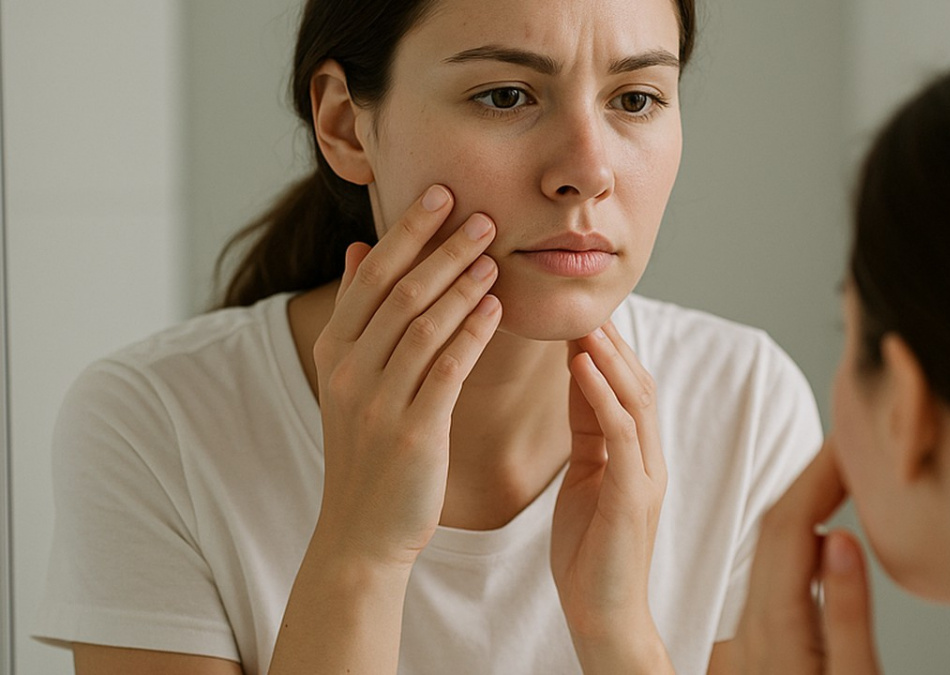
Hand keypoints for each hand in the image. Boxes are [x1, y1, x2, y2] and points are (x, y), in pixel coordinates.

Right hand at [311, 185, 501, 568]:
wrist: (361, 530)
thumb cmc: (366, 449)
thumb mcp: (348, 377)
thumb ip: (354, 313)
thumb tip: (355, 249)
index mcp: (333, 350)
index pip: (370, 274)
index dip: (406, 230)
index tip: (439, 192)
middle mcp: (349, 370)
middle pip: (398, 291)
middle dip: (441, 247)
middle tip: (481, 212)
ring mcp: (377, 401)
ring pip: (423, 324)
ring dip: (461, 283)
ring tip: (495, 252)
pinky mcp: (412, 431)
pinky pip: (447, 369)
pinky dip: (473, 333)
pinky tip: (498, 308)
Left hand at [551, 321, 672, 671]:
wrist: (602, 617)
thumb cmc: (589, 555)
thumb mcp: (584, 480)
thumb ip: (588, 434)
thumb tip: (579, 384)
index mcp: (636, 457)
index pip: (626, 389)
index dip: (605, 350)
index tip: (578, 313)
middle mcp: (650, 460)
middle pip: (639, 384)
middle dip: (612, 343)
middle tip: (584, 305)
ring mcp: (647, 476)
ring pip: (636, 400)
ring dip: (610, 358)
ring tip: (585, 323)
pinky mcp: (634, 495)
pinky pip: (623, 433)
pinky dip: (604, 396)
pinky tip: (584, 367)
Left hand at [723, 441, 880, 673]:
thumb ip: (847, 617)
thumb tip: (841, 539)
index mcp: (776, 629)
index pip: (791, 526)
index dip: (819, 473)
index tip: (849, 438)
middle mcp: (752, 626)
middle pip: (774, 528)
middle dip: (811, 475)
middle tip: (850, 441)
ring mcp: (751, 636)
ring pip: (768, 548)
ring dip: (802, 502)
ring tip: (842, 471)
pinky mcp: (759, 647)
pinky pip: (771, 572)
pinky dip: (797, 535)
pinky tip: (821, 532)